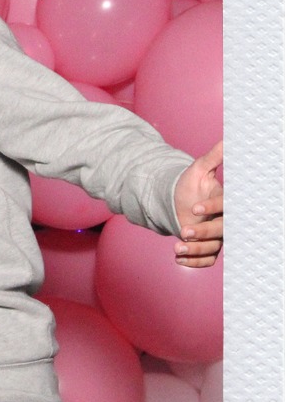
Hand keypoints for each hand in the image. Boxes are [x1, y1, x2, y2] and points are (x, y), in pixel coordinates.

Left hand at [172, 140, 223, 266]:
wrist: (179, 202)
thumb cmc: (191, 185)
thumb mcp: (199, 169)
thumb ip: (213, 157)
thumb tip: (225, 139)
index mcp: (223, 201)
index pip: (224, 206)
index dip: (212, 208)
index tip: (194, 208)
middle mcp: (223, 221)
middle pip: (221, 231)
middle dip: (203, 232)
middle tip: (184, 231)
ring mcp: (216, 237)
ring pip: (213, 248)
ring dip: (195, 250)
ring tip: (176, 248)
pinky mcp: (208, 249)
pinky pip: (206, 260)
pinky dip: (193, 263)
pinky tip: (177, 260)